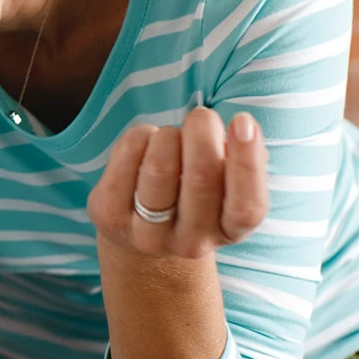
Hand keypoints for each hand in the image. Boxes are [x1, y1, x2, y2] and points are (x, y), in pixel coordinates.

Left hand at [89, 106, 268, 258]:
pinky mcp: (111, 216)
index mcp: (229, 231)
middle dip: (202, 134)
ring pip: (159, 168)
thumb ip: (238, 160)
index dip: (247, 161)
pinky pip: (127, 158)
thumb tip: (242, 130)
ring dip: (169, 136)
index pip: (246, 206)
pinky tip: (146, 140)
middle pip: (200, 180)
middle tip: (202, 117)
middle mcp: (191, 241)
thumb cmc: (194, 196)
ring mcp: (147, 234)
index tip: (243, 121)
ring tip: (171, 134)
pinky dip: (140, 136)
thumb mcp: (224, 186)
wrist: (141, 236)